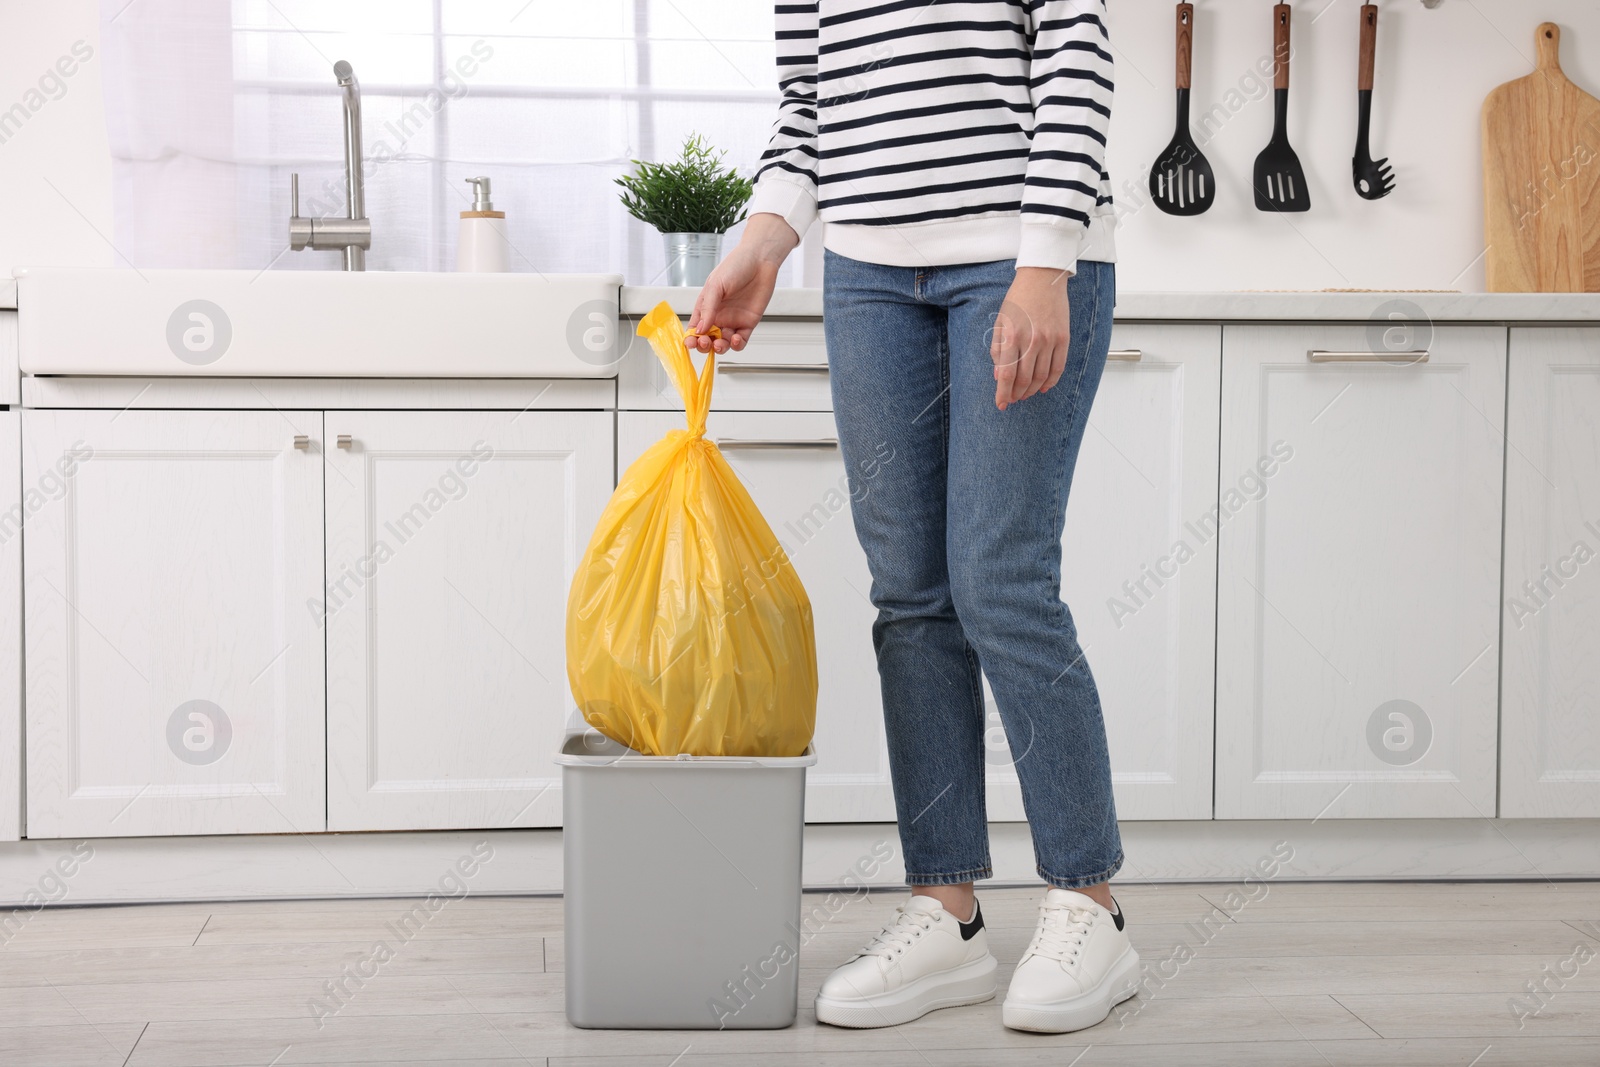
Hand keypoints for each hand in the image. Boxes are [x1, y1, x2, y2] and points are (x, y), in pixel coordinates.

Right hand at [686, 213, 799, 353]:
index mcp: (706, 306)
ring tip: (720, 343)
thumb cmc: (736, 266)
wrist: (760, 260)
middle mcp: (718, 315)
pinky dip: (737, 345)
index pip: (695, 328)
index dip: (691, 338)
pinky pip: (741, 341)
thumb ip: (707, 309)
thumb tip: (699, 330)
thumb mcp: (715, 285)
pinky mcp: (748, 323)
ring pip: (723, 343)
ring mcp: (733, 320)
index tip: (690, 343)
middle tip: (706, 342)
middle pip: (708, 339)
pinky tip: (735, 339)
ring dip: (720, 347)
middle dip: (704, 345)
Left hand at [990, 266, 1071, 410]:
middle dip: (1016, 395)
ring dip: (1032, 390)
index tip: (1001, 404)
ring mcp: (1049, 340)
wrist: (1043, 279)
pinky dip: (1050, 382)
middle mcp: (1031, 341)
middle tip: (1012, 400)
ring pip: (1041, 377)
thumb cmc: (1018, 299)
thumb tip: (998, 376)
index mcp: (1012, 336)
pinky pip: (1058, 368)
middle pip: (1024, 380)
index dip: (1003, 393)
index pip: (1006, 374)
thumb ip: (997, 349)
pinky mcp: (1063, 338)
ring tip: (1025, 395)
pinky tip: (1043, 388)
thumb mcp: (1000, 322)